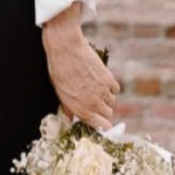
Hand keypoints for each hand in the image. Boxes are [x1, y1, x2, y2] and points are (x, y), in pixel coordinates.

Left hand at [41, 4, 120, 130]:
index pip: (100, 126)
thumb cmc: (58, 70)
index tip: (100, 122)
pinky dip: (111, 87)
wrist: (65, 48)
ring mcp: (102, 91)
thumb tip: (71, 118)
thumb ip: (68, 107)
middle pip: (108, 114)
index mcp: (80, 108)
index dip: (102, 125)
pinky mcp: (108, 78)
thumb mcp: (59, 91)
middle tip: (96, 103)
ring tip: (96, 89)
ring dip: (106, 98)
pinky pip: (116, 89)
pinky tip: (102, 81)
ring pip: (112, 102)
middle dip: (103, 111)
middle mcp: (93, 102)